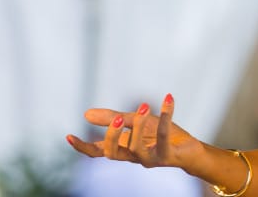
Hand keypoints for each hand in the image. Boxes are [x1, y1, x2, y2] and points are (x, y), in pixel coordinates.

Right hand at [66, 93, 202, 169]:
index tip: (68, 135)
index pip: (98, 152)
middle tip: (118, 118)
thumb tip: (86, 114)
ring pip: (136, 148)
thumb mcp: (136, 122)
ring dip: (139, 125)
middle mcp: (134, 157)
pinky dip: (167, 116)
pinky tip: (169, 99)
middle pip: (113, 154)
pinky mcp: (167, 156)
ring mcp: (150, 159)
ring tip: (145, 106)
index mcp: (124, 148)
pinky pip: (164, 137)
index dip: (83, 147)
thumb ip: (114, 118)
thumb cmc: (161, 135)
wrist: (188, 149)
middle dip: (112, 136)